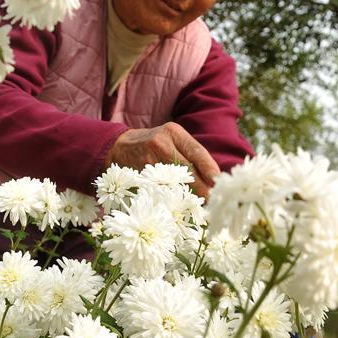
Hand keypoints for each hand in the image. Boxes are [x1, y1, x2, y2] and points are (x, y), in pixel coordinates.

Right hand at [104, 122, 220, 198]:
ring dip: (187, 195)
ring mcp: (148, 158)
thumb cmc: (153, 146)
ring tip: (197, 205)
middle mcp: (161, 142)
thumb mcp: (171, 141)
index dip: (209, 169)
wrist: (119, 146)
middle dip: (201, 187)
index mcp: (174, 132)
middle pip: (187, 169)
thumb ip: (189, 155)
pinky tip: (176, 205)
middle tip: (212, 200)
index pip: (197, 151)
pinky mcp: (138, 174)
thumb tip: (213, 179)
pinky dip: (169, 198)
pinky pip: (158, 189)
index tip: (218, 183)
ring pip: (173, 181)